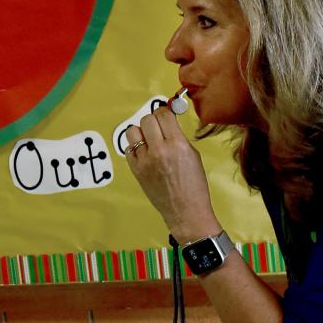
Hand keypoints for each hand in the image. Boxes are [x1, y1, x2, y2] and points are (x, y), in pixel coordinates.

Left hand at [124, 105, 222, 242]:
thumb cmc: (194, 185)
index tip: (167, 115)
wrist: (185, 211)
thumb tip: (168, 121)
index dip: (165, 112)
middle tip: (159, 128)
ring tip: (150, 140)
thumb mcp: (193, 155)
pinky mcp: (135, 170)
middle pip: (147, 119)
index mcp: (177, 145)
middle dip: (154, 121)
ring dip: (141, 132)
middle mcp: (159, 150)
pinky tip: (145, 153)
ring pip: (133, 131)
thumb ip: (178, 136)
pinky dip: (135, 147)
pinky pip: (128, 148)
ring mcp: (144, 161)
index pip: (163, 114)